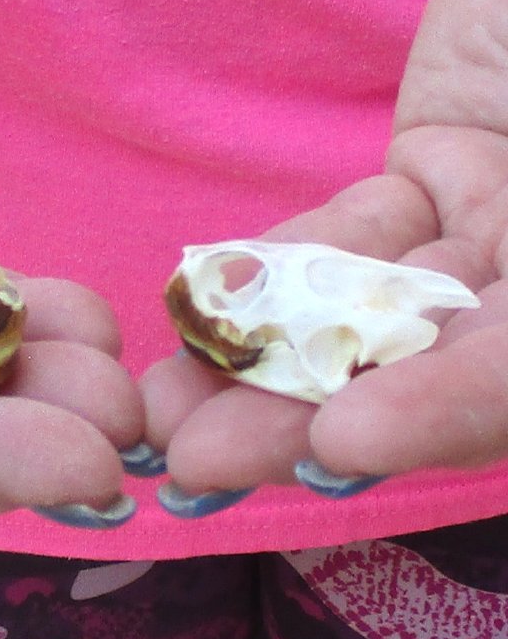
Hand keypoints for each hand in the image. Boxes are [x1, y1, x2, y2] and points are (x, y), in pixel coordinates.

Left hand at [141, 0, 507, 508]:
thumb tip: (492, 346)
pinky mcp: (430, 177)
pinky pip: (348, 234)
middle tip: (196, 461)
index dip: (438, 418)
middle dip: (301, 418)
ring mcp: (489, 235)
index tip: (335, 446)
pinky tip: (205, 304)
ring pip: (362, 310)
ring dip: (257, 358)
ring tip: (163, 405)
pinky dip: (279, 268)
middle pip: (415, 370)